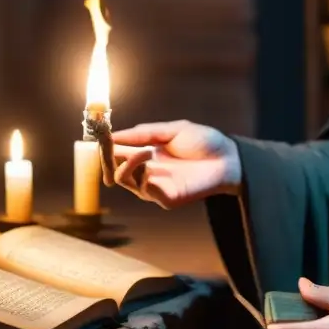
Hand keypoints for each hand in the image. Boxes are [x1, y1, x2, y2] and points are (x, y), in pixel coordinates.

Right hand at [108, 120, 241, 208]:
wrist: (230, 158)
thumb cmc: (205, 142)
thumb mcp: (173, 130)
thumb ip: (145, 133)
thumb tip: (114, 134)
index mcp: (146, 154)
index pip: (116, 154)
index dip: (105, 147)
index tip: (98, 137)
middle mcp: (146, 172)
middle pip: (114, 170)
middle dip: (108, 158)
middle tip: (110, 146)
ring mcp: (155, 187)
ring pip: (125, 180)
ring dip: (129, 163)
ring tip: (146, 150)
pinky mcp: (166, 199)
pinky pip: (145, 191)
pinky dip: (142, 175)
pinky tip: (150, 160)